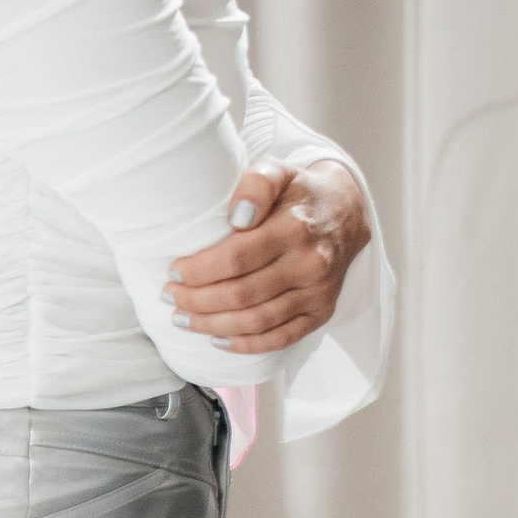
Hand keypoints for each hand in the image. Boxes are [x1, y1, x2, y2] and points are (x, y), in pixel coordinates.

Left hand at [164, 157, 371, 354]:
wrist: (347, 215)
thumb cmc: (300, 194)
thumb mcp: (279, 172)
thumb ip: (257, 184)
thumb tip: (238, 217)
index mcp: (296, 228)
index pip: (237, 258)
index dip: (199, 270)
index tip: (174, 270)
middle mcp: (311, 263)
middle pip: (241, 294)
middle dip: (197, 300)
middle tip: (170, 297)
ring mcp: (319, 292)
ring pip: (256, 321)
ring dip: (212, 325)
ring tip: (184, 319)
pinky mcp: (322, 312)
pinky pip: (281, 338)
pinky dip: (246, 345)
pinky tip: (217, 340)